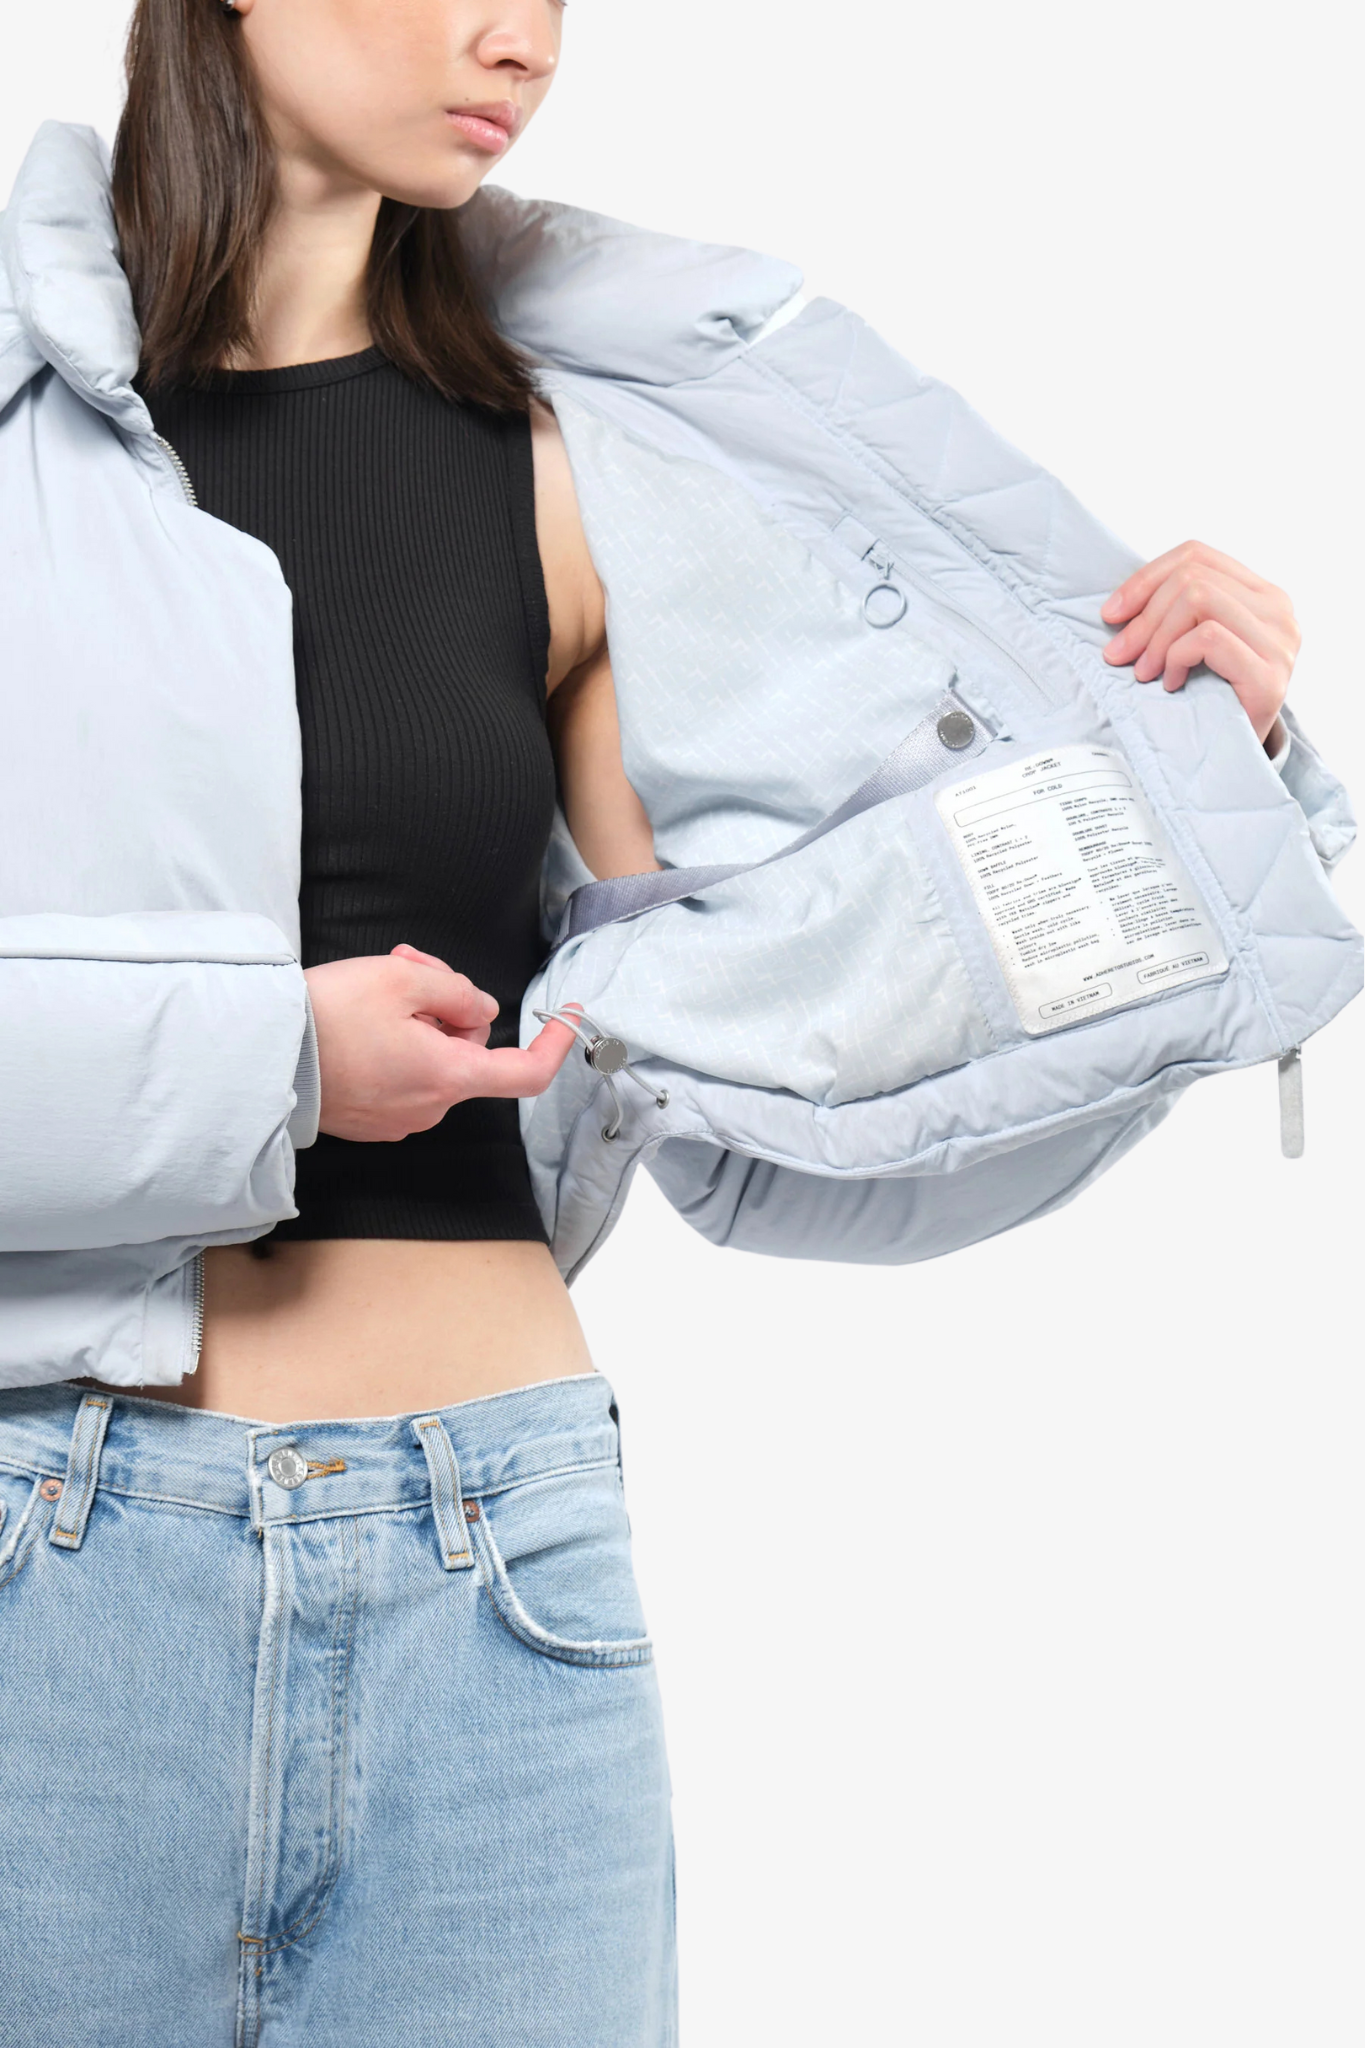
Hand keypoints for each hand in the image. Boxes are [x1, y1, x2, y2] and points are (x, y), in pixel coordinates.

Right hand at [304, 943, 578, 1141]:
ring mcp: (396, 1119)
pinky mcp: (368, 1120)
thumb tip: (480, 1010)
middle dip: (448, 1003)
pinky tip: (359, 1021)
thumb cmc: (328, 1015)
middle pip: (467, 1049)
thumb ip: (457, 991)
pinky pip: (401, 1076)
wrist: (258, 1053)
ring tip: (374, 989)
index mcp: (448, 1077)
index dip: (555, 1044)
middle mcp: (429, 1108)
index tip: (567, 1017)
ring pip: (432, 1058)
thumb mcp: (403, 978)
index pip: (526, 1074)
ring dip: (417, 1019)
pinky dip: (393, 1044)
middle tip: (411, 963)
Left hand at [1100, 540, 1298, 745]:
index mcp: (1261, 593)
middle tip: (1120, 655)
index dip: (1146, 578)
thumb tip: (1117, 606)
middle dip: (1144, 616)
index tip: (1111, 614)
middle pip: (1193, 577)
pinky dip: (1176, 657)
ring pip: (1198, 599)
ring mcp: (1280, 642)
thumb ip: (1174, 611)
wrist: (1234, 760)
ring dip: (1156, 638)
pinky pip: (1207, 638)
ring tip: (1144, 672)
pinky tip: (1171, 683)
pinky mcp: (1270, 676)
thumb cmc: (1207, 698)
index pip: (1197, 556)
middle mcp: (1279, 610)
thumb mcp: (1190, 645)